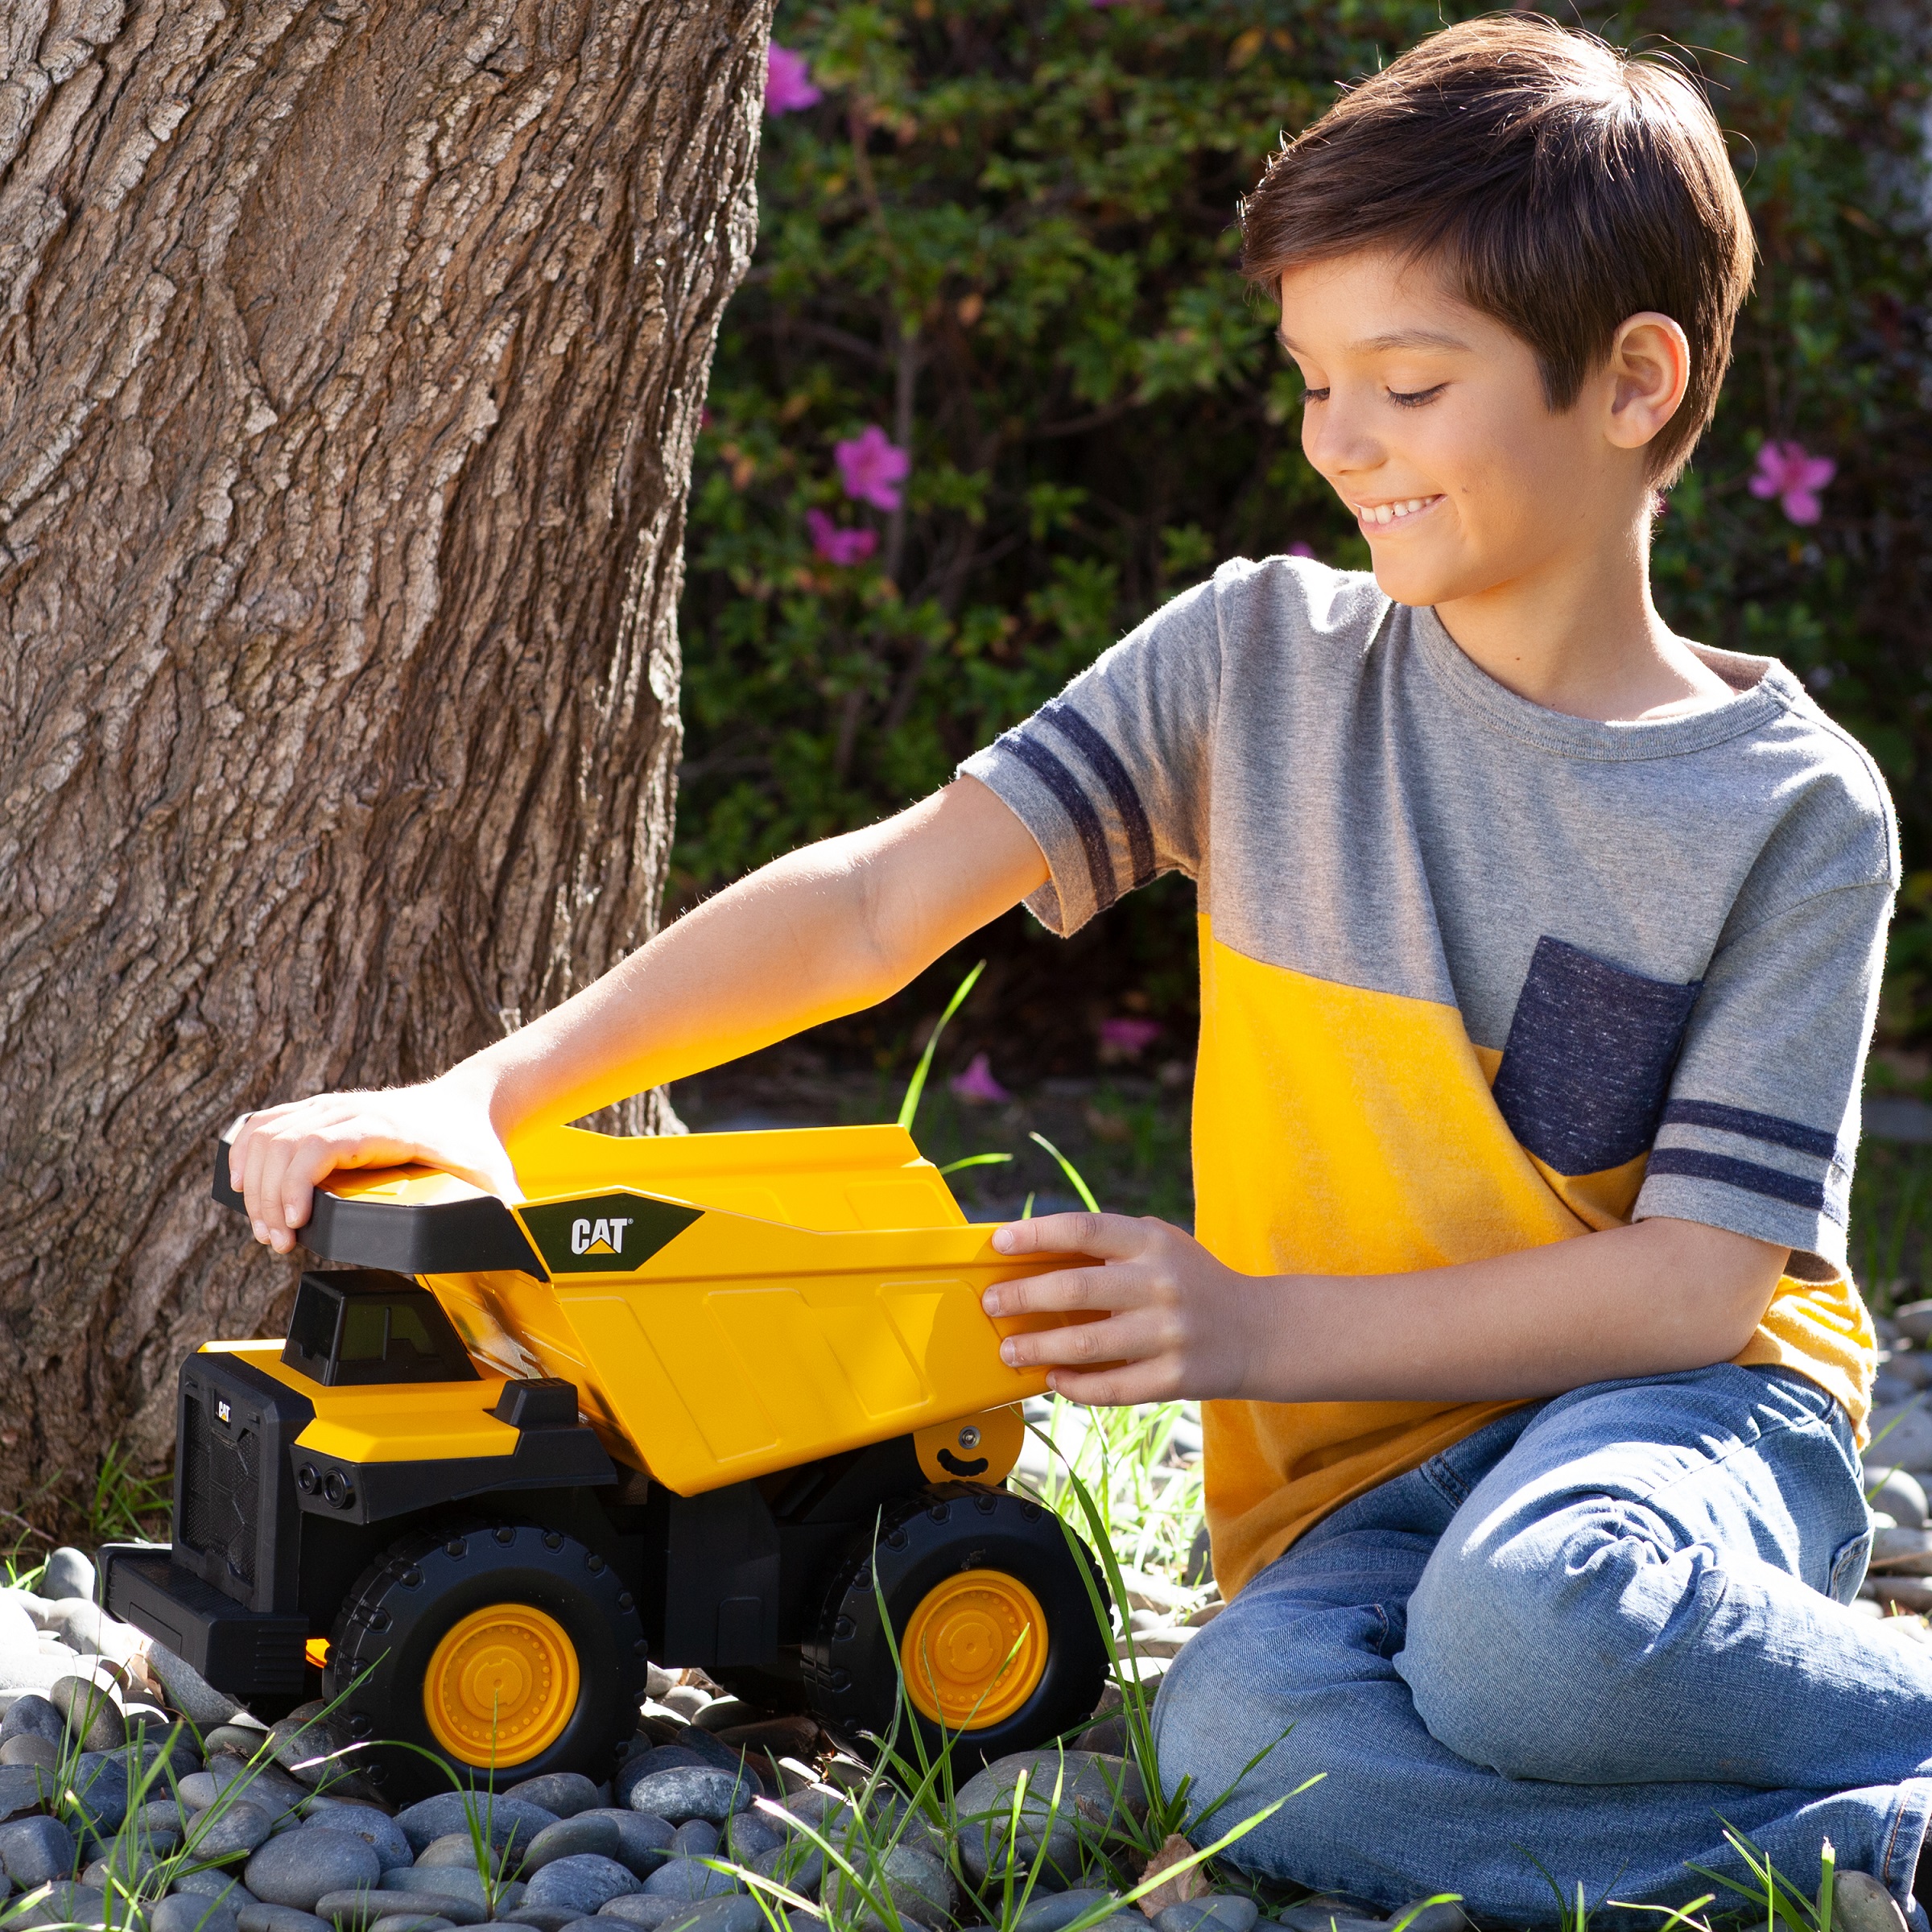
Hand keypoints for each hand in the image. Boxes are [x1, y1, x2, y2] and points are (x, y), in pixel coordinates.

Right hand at [227, 1074, 517, 1254]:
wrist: (469, 1104)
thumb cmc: (475, 1143)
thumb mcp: (495, 1180)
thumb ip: (505, 1215)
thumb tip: (516, 1245)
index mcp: (386, 1126)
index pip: (320, 1144)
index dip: (295, 1182)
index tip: (293, 1223)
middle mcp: (353, 1112)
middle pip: (282, 1144)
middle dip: (268, 1198)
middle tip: (278, 1242)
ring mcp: (332, 1109)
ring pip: (268, 1134)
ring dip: (253, 1182)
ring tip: (266, 1227)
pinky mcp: (319, 1114)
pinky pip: (267, 1124)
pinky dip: (245, 1152)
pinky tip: (240, 1183)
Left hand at [981, 1211, 1254, 1405]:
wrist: (1259, 1330)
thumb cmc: (1191, 1282)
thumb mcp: (1160, 1245)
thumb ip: (1108, 1246)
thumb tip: (1032, 1257)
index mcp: (1151, 1242)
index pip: (1084, 1229)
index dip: (1036, 1234)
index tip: (999, 1243)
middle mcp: (1159, 1283)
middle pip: (1075, 1289)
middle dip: (1022, 1296)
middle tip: (992, 1303)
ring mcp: (1168, 1333)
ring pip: (1086, 1345)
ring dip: (1038, 1348)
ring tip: (1009, 1350)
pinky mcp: (1174, 1377)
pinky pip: (1111, 1387)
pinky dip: (1074, 1386)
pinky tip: (1053, 1379)